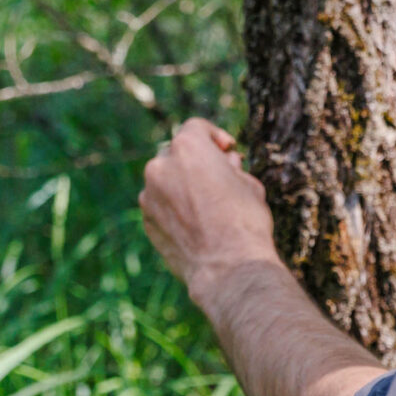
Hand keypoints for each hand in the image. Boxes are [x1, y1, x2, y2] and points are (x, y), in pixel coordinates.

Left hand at [139, 119, 279, 296]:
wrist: (227, 267)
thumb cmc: (245, 222)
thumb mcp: (249, 185)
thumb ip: (231, 168)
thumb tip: (225, 164)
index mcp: (188, 147)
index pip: (196, 127)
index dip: (214, 137)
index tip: (226, 151)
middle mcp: (160, 166)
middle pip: (176, 153)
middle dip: (195, 162)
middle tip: (217, 178)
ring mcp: (148, 195)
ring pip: (164, 181)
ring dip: (181, 186)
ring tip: (207, 206)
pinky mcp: (146, 222)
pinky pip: (159, 206)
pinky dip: (173, 209)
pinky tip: (195, 226)